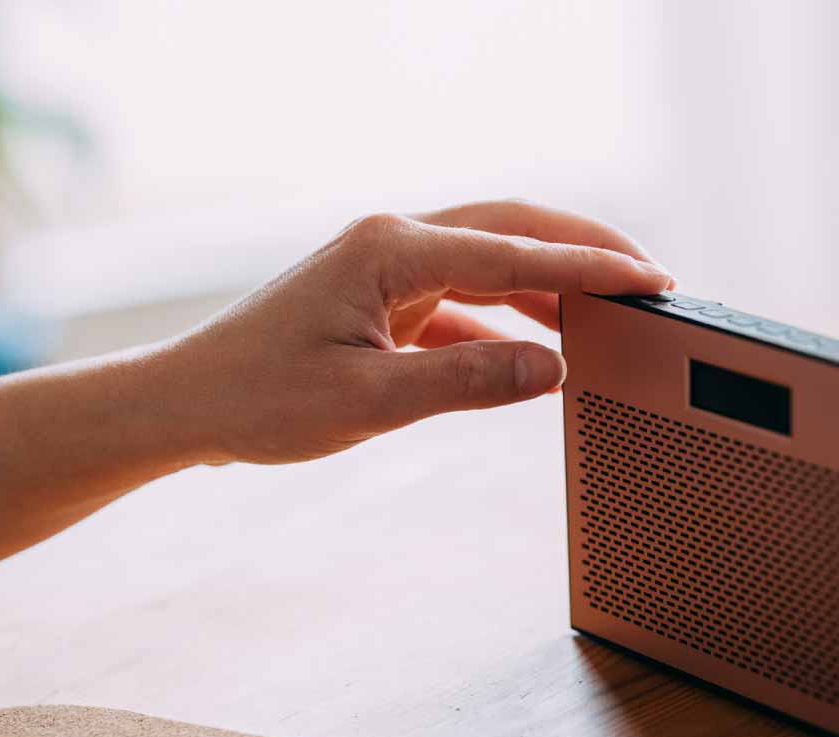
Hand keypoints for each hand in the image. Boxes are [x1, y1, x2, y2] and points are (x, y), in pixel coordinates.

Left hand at [150, 199, 671, 464]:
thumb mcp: (369, 401)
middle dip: (585, 248)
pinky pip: (464, 298)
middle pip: (512, 228)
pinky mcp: (380, 298)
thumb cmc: (258, 398)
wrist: (186, 406)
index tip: (652, 280)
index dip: (591, 265)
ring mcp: (386, 268)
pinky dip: (508, 319)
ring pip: (491, 260)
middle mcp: (392, 243)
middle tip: (650, 278)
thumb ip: (467, 382)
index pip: (515, 249)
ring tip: (609, 312)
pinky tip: (537, 352)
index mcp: (391, 249)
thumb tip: (553, 369)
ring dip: (549, 282)